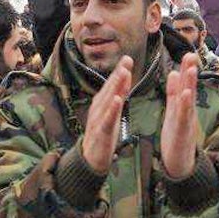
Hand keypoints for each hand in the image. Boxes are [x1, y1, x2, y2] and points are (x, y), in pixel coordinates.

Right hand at [81, 56, 132, 173]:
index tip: (128, 58)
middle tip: (127, 60)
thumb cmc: (103, 134)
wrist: (90, 159)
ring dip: (115, 86)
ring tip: (124, 73)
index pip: (111, 85)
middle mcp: (97, 108)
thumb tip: (125, 77)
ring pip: (107, 100)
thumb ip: (119, 95)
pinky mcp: (100, 132)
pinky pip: (106, 119)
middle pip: (109, 89)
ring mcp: (97, 119)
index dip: (119, 72)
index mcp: (101, 103)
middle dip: (118, 74)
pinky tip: (117, 99)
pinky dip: (111, 109)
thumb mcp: (113, 112)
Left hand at [161, 52, 200, 178]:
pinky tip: (185, 94)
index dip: (186, 69)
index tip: (188, 52)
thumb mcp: (173, 113)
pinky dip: (185, 105)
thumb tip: (174, 73)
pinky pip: (183, 117)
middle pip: (189, 88)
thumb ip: (174, 94)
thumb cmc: (176, 138)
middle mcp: (186, 111)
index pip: (184, 84)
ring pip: (188, 100)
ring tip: (190, 68)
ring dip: (190, 84)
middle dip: (190, 72)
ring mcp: (186, 121)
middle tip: (192, 54)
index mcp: (181, 106)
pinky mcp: (182, 132)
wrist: (180, 164)